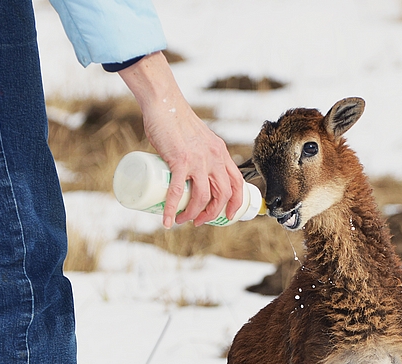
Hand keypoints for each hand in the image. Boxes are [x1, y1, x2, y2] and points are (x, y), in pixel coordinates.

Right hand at [118, 52, 242, 226]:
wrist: (164, 104)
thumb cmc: (176, 121)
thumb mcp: (199, 139)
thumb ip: (199, 154)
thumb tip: (190, 175)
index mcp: (220, 153)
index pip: (237, 182)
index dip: (236, 203)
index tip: (227, 216)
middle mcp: (214, 157)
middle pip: (222, 194)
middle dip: (213, 214)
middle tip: (199, 221)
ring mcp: (198, 160)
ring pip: (203, 197)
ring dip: (193, 214)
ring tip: (183, 220)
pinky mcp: (179, 160)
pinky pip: (176, 191)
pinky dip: (171, 209)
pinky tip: (167, 220)